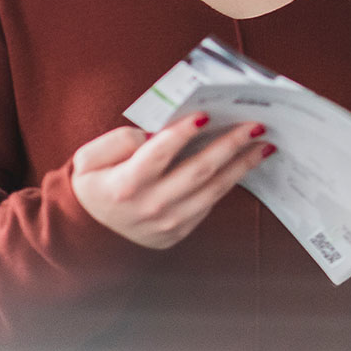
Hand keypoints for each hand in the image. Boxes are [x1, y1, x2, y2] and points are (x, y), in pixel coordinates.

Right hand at [71, 114, 274, 247]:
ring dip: (242, 165)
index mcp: (126, 184)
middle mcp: (151, 206)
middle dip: (230, 145)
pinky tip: (245, 162)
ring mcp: (168, 223)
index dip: (182, 133)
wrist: (87, 235)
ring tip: (264, 144)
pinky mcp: (180, 231)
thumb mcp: (88, 160)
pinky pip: (210, 202)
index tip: (206, 114)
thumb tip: (153, 133)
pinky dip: (230, 181)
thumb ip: (118, 141)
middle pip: (198, 170)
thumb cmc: (94, 185)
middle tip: (255, 125)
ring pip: (214, 189)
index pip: (159, 153)